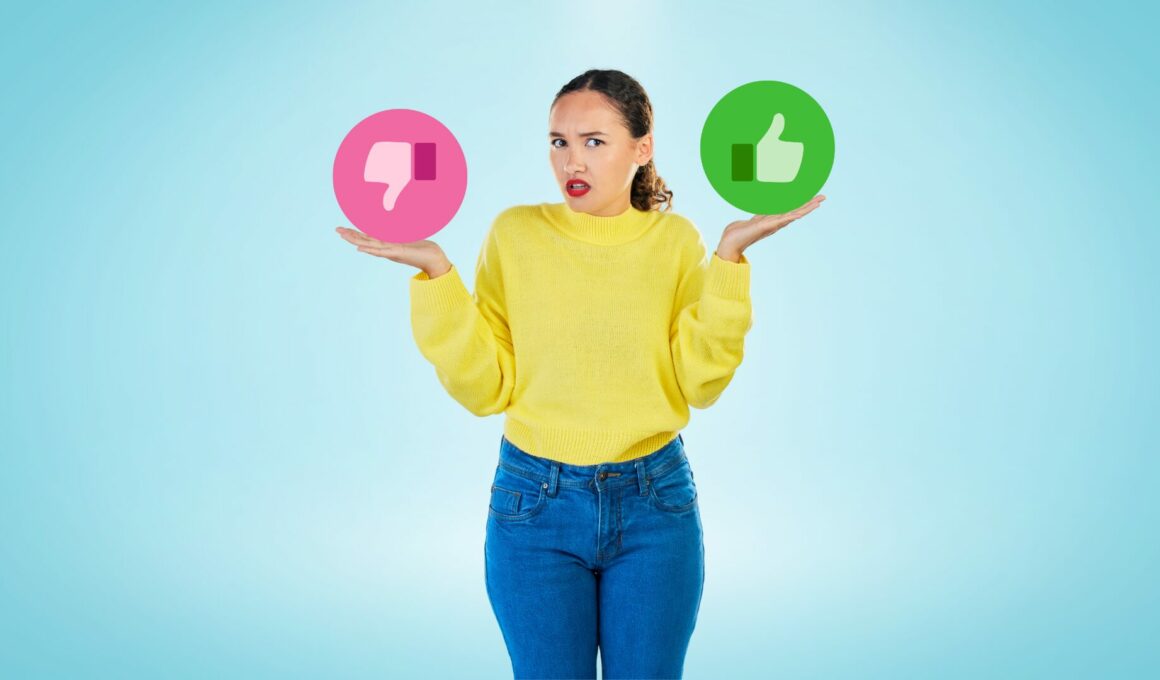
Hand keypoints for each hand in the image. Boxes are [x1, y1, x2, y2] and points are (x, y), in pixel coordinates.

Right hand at [335, 226, 451, 277]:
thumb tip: (392, 228)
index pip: (368, 238)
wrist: (433, 258)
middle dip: (350, 235)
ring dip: (356, 240)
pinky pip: (381, 251)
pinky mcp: (398, 253)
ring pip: (369, 245)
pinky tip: (360, 248)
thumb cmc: (422, 248)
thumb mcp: (408, 238)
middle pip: (364, 241)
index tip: (343, 229)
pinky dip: (370, 249)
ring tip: (343, 235)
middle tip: (336, 230)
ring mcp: (390, 251)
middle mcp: (386, 248)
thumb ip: (399, 235)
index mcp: (387, 244)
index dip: (355, 234)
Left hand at [717, 194, 825, 261]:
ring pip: (793, 214)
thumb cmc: (740, 231)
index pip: (792, 209)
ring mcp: (773, 225)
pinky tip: (800, 214)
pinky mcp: (766, 226)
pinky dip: (791, 217)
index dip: (803, 204)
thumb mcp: (752, 219)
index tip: (814, 197)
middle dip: (810, 204)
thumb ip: (760, 215)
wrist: (731, 241)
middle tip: (824, 197)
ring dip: (806, 208)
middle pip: (797, 211)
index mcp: (775, 219)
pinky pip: (781, 220)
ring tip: (818, 202)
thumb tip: (762, 211)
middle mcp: (776, 222)